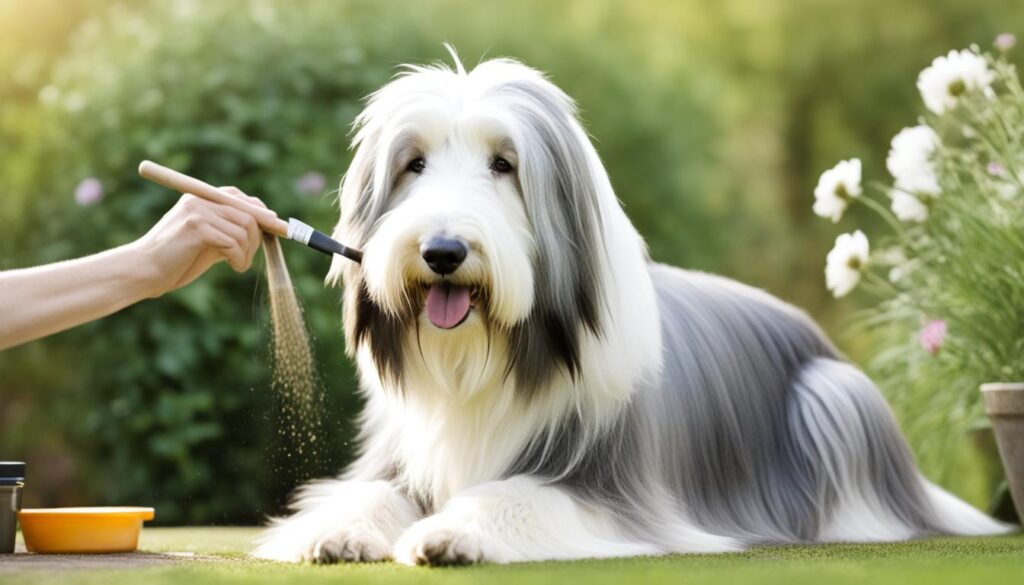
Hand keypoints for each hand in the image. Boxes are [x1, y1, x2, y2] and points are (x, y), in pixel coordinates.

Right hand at [133, 187, 270, 296]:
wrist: (143, 271)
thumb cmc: (174, 260)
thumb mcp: (205, 241)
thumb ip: (226, 230)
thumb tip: (262, 227)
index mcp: (198, 198)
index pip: (236, 196)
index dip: (259, 211)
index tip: (275, 225)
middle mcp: (198, 200)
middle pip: (247, 213)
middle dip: (256, 238)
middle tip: (247, 258)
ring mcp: (197, 212)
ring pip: (244, 229)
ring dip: (248, 252)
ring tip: (239, 265)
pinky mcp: (197, 228)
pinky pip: (234, 242)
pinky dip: (240, 258)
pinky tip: (234, 267)